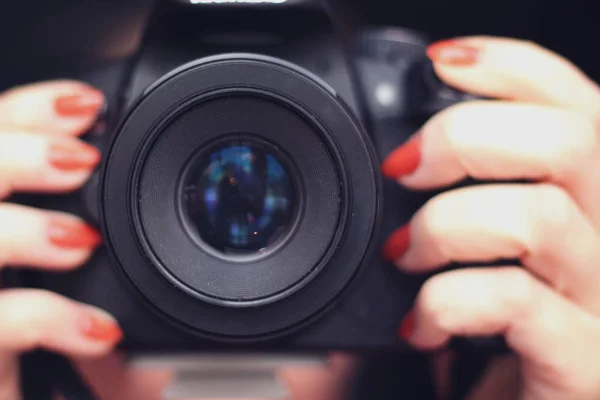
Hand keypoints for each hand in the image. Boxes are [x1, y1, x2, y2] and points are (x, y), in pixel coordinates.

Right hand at [0, 81, 122, 399]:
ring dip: (19, 231)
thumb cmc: (48, 343)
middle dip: (10, 149)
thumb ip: (77, 235)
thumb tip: (117, 188)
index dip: (23, 112)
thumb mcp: (63, 280)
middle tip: (80, 160)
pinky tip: (99, 329)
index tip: (86, 104)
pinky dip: (48, 319)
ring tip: (80, 240)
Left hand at [382, 37, 599, 399]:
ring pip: (540, 217)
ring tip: (405, 255)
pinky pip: (514, 303)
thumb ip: (476, 196)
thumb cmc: (507, 336)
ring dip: (444, 227)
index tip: (440, 61)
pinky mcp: (586, 365)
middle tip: (405, 170)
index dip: (513, 66)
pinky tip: (423, 324)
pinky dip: (446, 303)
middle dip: (465, 136)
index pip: (579, 103)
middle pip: (572, 140)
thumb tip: (407, 151)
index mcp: (596, 203)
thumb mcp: (495, 253)